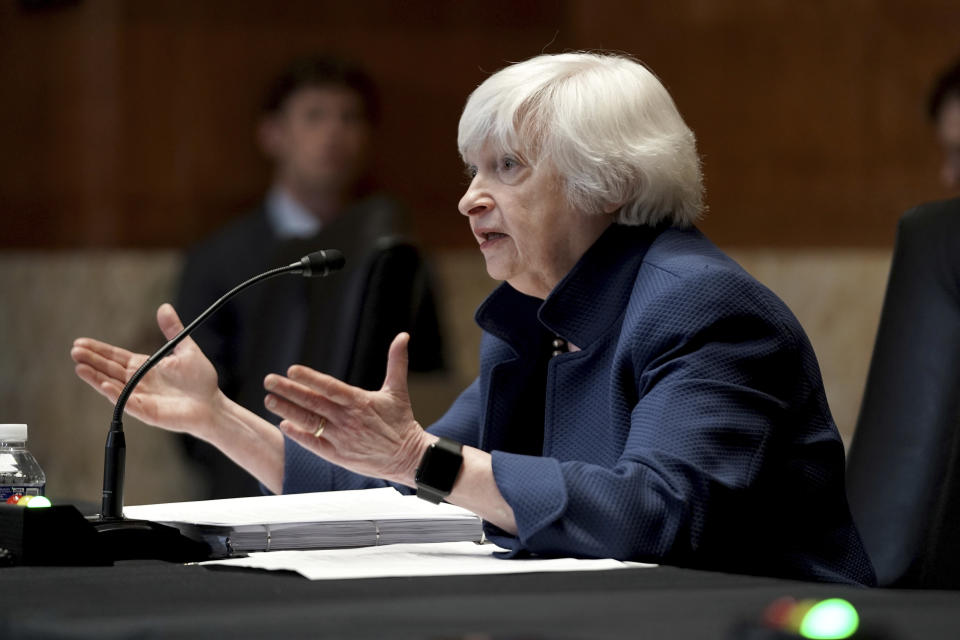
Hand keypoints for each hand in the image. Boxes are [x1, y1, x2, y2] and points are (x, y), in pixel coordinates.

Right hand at [71, 303, 223, 437]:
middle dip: (92, 360)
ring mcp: (141, 397)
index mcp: (145, 367)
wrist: (213, 404)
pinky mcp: (147, 412)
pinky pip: (128, 403)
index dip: (99, 350)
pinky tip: (104, 384)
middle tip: (74, 351)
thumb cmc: (201, 380)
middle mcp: (139, 382)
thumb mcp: (186, 349)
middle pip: (110, 369)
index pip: (116, 357)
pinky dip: (115, 394)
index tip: (80, 342)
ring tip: (79, 367)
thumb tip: (164, 307)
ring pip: (113, 386)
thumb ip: (173, 330)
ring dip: (96, 377)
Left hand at [264, 332, 432, 485]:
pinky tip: (284, 425)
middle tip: (268, 380)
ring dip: (287, 410)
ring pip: (309, 422)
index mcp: (359, 401)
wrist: (408, 458)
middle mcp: (347, 419)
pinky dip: (298, 435)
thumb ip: (397, 362)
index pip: (329, 387)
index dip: (309, 378)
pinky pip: (313, 443)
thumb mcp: (398, 390)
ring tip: (269, 400)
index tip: (291, 370)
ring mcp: (341, 438)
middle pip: (312, 402)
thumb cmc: (401, 422)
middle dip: (288, 391)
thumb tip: (403, 336)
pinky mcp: (338, 455)